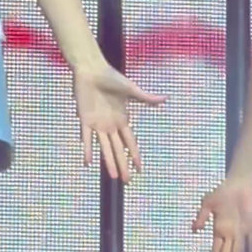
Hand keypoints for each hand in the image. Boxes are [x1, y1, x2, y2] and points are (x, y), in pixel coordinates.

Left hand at [73, 64, 163, 182]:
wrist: (91, 70)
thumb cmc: (110, 77)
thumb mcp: (130, 89)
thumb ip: (146, 98)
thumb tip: (166, 98)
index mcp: (122, 119)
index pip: (130, 142)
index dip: (135, 155)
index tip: (140, 169)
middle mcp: (111, 125)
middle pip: (118, 149)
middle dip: (123, 165)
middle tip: (127, 181)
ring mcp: (98, 124)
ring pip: (104, 148)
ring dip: (109, 162)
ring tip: (114, 177)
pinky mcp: (85, 120)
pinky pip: (87, 138)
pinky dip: (87, 150)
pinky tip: (88, 163)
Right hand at [192, 178, 251, 251]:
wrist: (239, 184)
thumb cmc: (222, 192)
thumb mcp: (207, 202)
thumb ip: (201, 216)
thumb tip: (194, 230)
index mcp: (219, 228)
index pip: (216, 247)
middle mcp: (230, 233)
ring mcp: (241, 231)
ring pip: (237, 249)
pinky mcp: (251, 226)